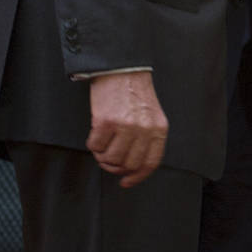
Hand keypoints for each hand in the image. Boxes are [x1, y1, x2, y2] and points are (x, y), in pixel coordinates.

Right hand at [86, 71, 167, 186]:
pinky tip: (96, 135)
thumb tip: (133, 166)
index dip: (137, 177)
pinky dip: (93, 145)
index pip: (151, 163)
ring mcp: (125, 126)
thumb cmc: (135, 93)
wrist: (121, 69)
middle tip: (108, 160)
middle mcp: (144, 129)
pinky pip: (95, 147)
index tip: (127, 182)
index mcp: (159, 129)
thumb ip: (148, 138)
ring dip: (102, 157)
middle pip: (129, 164)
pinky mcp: (105, 122)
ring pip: (111, 159)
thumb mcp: (151, 116)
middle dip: (115, 167)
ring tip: (102, 146)